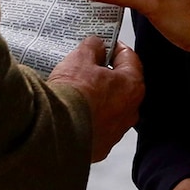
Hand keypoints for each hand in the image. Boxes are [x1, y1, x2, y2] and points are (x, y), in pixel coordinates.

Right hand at [47, 36, 142, 162]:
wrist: (57, 132)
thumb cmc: (73, 94)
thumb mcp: (80, 58)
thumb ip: (92, 46)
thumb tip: (96, 45)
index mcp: (132, 86)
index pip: (129, 58)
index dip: (115, 48)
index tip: (104, 44)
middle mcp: (130, 110)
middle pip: (121, 85)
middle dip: (106, 75)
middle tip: (87, 67)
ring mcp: (117, 131)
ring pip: (111, 107)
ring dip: (98, 98)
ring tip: (77, 91)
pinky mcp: (102, 146)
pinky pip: (98, 126)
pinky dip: (89, 118)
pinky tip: (73, 111)